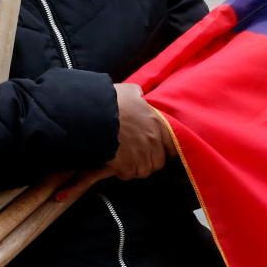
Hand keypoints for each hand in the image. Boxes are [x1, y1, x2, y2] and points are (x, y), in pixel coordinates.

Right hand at [58, 84, 176, 198]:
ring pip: (143, 170)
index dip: (164, 149)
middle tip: (134, 154)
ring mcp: (142, 155)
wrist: (94, 116)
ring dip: (134, 167)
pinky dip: (121, 171)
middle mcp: (154, 141)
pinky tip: (114, 161)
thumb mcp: (129, 91)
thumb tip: (139, 95)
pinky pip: (128, 174)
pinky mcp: (128, 166)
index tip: (156, 150)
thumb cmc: (110, 102)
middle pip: (158, 162)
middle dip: (147, 160)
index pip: (172, 145)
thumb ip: (138, 96)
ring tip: (123, 158)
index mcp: (158, 124)